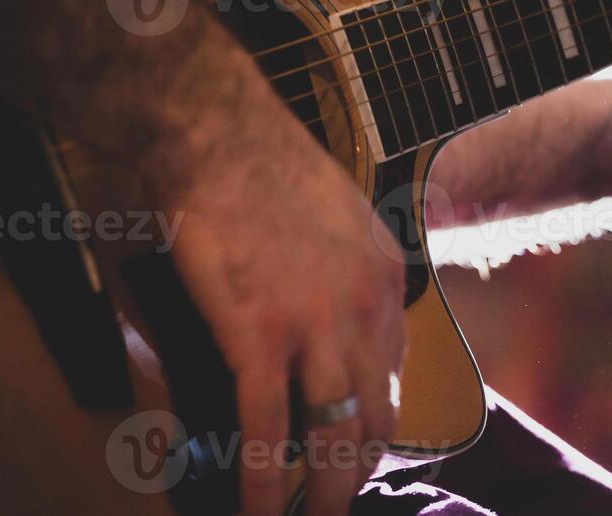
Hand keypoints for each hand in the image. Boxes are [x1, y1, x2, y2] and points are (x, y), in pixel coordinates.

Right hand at [167, 135, 405, 515]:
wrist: (220, 134)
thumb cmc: (262, 163)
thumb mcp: (333, 212)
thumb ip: (341, 265)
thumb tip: (325, 304)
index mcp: (383, 278)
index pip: (391, 372)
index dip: (372, 423)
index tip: (354, 450)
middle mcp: (365, 309)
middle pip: (373, 416)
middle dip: (355, 472)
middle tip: (334, 502)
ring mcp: (315, 327)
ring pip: (331, 436)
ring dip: (322, 496)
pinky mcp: (259, 337)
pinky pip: (265, 430)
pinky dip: (261, 484)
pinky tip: (257, 515)